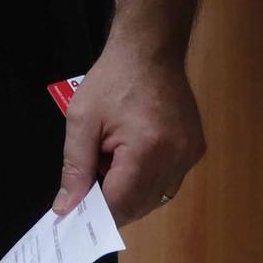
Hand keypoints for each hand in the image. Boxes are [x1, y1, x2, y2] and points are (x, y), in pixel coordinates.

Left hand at [52, 40, 204, 225]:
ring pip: (157, 198)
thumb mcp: (82, 120)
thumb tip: (66, 208)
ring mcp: (190, 154)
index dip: (96, 213)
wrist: (150, 49)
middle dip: (113, 205)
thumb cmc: (113, 79)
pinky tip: (134, 159)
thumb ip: (75, 167)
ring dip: (132, 194)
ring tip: (113, 165)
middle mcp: (175, 156)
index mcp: (147, 148)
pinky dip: (149, 181)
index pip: (121, 203)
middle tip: (91, 186)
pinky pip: (170, 182)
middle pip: (141, 205)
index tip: (76, 214)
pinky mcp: (196, 149)